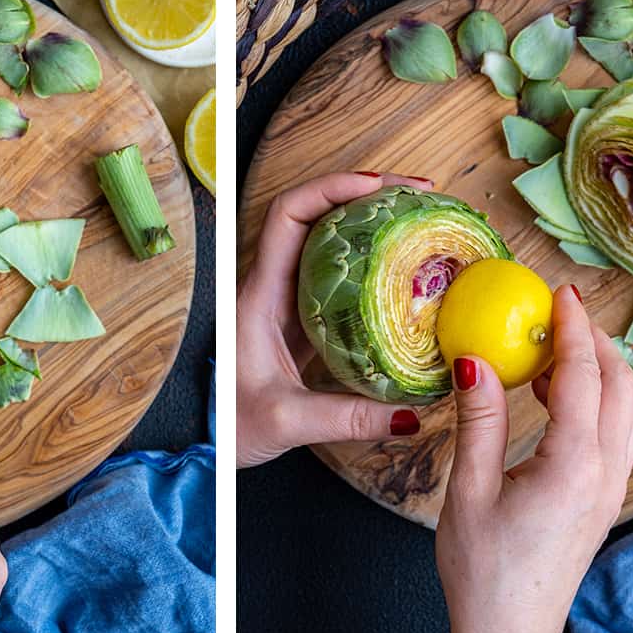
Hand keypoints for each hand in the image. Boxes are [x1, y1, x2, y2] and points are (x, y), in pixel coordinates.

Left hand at [237, 171, 434, 467]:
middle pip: (318, 215)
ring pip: (332, 243)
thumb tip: (411, 413)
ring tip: (422, 221)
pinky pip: (341, 279)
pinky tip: (408, 273)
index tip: (381, 187)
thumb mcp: (287, 421)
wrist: (210, 445)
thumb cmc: (229, 427)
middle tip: (422, 196)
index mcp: (260, 294)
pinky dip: (374, 266)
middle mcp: (274, 287)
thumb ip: (347, 418)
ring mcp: (289, 302)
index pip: (289, 215)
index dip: (333, 188)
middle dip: (369, 194)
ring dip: (374, 224)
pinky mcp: (303, 322)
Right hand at [435, 286, 632, 632]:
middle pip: (622, 385)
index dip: (572, 328)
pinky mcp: (604, 499)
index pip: (582, 376)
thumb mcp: (468, 488)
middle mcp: (606, 473)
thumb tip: (473, 359)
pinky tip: (557, 400)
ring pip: (628, 409)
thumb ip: (479, 419)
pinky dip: (599, 400)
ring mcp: (611, 488)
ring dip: (602, 370)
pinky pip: (618, 433)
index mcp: (573, 465)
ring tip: (555, 353)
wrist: (508, 629)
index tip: (559, 292)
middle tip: (558, 314)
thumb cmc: (484, 569)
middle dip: (596, 341)